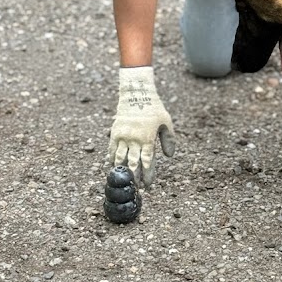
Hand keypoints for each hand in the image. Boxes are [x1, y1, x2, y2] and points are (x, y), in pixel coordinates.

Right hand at [107, 66, 175, 186]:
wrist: (136, 93)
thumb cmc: (154, 108)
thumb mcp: (166, 121)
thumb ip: (169, 139)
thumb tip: (169, 156)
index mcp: (147, 138)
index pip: (147, 161)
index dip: (147, 175)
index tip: (148, 186)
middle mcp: (134, 139)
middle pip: (133, 163)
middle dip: (135, 178)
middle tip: (136, 189)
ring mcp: (123, 136)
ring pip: (120, 159)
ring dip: (122, 171)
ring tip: (124, 182)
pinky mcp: (115, 133)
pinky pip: (111, 150)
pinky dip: (111, 160)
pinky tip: (112, 168)